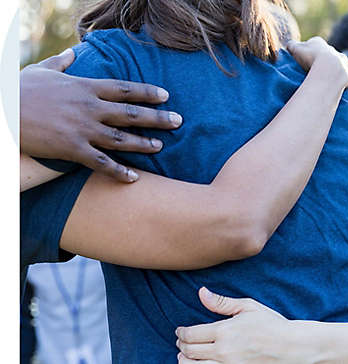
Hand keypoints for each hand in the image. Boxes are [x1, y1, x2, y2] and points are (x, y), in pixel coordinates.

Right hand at [20, 49, 182, 181]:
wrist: (2, 111)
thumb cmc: (20, 90)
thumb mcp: (42, 70)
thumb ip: (62, 63)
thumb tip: (73, 53)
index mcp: (85, 87)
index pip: (124, 89)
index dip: (147, 92)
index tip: (166, 96)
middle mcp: (89, 108)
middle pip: (131, 114)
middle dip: (157, 118)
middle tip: (178, 122)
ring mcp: (82, 129)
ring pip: (121, 139)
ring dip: (143, 144)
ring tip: (160, 147)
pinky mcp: (72, 149)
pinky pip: (101, 163)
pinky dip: (118, 172)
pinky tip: (134, 178)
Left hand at [176, 288, 307, 363]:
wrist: (292, 347)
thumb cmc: (272, 324)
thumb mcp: (248, 307)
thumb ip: (222, 303)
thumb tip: (201, 292)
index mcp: (224, 331)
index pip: (191, 334)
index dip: (181, 333)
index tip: (180, 331)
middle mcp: (223, 352)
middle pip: (189, 352)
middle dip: (181, 346)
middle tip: (180, 342)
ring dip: (185, 362)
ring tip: (184, 357)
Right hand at [287, 36, 347, 87]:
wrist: (330, 69)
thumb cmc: (310, 58)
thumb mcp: (295, 49)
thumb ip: (291, 45)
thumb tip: (289, 46)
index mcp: (317, 42)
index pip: (309, 46)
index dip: (304, 54)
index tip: (301, 63)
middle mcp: (331, 49)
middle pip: (323, 55)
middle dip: (317, 63)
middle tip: (310, 73)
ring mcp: (341, 59)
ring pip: (334, 65)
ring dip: (328, 71)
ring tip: (321, 80)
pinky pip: (342, 75)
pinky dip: (337, 79)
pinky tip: (331, 85)